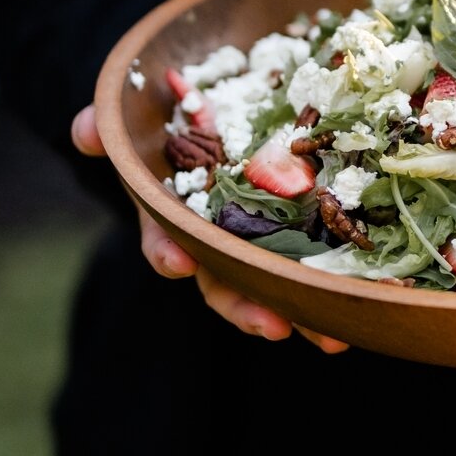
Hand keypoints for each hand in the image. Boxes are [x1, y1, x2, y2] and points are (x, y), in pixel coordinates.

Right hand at [70, 104, 349, 353]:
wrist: (213, 118)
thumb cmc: (172, 128)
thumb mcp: (137, 122)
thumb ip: (108, 127)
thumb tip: (84, 129)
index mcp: (174, 217)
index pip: (164, 241)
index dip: (168, 252)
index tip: (177, 262)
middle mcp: (217, 240)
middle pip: (228, 282)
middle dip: (248, 308)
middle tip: (273, 326)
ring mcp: (260, 241)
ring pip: (278, 284)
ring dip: (303, 312)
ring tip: (333, 337)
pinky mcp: (303, 231)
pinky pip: (321, 260)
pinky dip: (342, 281)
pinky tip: (371, 300)